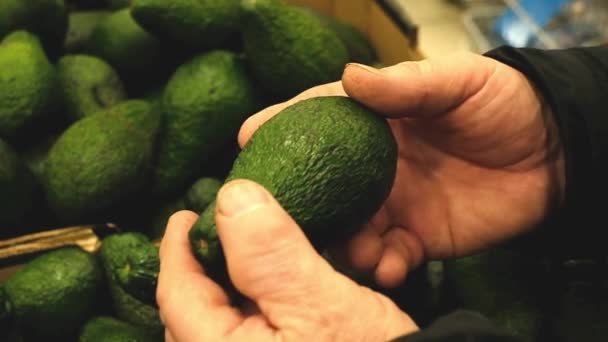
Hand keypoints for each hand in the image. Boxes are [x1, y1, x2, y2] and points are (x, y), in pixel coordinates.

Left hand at [157, 180, 417, 341]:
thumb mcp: (321, 302)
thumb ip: (270, 254)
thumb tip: (232, 196)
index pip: (178, 295)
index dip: (177, 248)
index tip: (188, 212)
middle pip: (191, 312)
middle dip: (200, 266)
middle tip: (215, 228)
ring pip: (217, 324)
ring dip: (225, 284)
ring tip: (239, 251)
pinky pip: (244, 335)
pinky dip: (248, 304)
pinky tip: (266, 287)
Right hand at [238, 52, 565, 287]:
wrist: (553, 154)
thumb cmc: (503, 104)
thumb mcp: (458, 80)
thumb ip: (407, 85)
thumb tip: (351, 77)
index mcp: (376, 121)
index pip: (318, 120)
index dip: (280, 125)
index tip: (247, 138)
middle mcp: (373, 165)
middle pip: (321, 184)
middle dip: (299, 202)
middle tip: (280, 217)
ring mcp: (392, 204)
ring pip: (347, 228)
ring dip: (340, 243)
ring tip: (351, 249)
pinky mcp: (417, 238)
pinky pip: (388, 257)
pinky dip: (382, 266)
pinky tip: (389, 265)